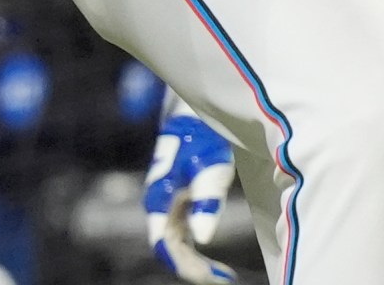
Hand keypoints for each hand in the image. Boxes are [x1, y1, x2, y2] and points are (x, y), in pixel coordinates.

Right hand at [143, 96, 236, 282]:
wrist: (196, 114)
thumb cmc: (203, 139)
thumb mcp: (209, 168)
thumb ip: (206, 200)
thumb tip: (204, 238)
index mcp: (159, 202)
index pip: (166, 248)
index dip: (188, 268)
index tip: (216, 277)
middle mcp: (158, 207)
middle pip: (171, 251)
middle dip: (195, 270)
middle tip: (225, 279)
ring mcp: (166, 206)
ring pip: (176, 245)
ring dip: (196, 263)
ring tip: (223, 275)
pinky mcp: (176, 203)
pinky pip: (181, 235)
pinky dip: (197, 250)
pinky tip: (214, 255)